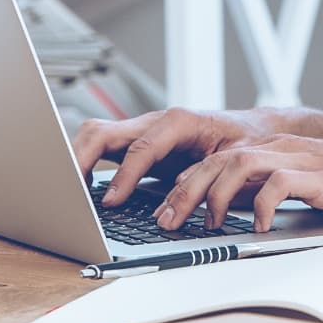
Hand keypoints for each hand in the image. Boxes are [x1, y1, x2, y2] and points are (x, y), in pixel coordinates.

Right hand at [72, 107, 277, 207]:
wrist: (253, 129)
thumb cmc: (246, 141)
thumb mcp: (238, 156)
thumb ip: (210, 172)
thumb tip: (179, 194)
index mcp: (181, 121)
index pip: (142, 147)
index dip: (124, 175)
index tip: (111, 201)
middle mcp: (155, 122)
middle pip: (103, 131)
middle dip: (80, 160)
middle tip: (71, 194)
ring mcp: (142, 130)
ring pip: (96, 136)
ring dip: (77, 161)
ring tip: (69, 194)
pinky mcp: (137, 143)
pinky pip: (103, 149)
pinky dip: (86, 165)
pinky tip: (82, 190)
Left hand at [151, 135, 322, 232]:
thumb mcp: (307, 185)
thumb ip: (273, 190)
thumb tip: (236, 212)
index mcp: (277, 149)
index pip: (216, 158)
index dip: (183, 184)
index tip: (163, 211)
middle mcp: (284, 147)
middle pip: (218, 159)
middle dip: (185, 191)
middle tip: (166, 221)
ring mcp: (303, 159)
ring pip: (240, 164)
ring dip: (214, 195)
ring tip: (206, 225)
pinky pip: (280, 183)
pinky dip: (262, 205)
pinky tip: (258, 227)